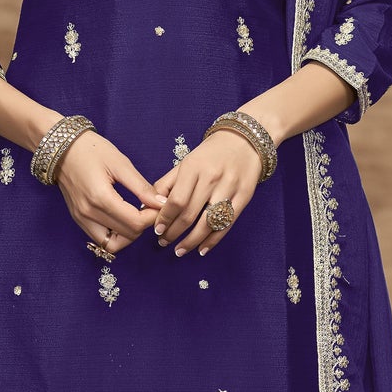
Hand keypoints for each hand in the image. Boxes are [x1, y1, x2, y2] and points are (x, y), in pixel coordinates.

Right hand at [54, 130, 167, 251]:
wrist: (62, 147)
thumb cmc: (91, 150)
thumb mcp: (120, 164)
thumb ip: (141, 187)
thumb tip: (161, 203)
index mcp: (101, 198)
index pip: (135, 223)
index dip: (152, 217)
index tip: (157, 204)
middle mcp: (89, 213)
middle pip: (127, 235)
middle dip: (143, 225)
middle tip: (148, 208)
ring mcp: (81, 218)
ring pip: (112, 244)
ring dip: (128, 234)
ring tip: (134, 216)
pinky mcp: (78, 219)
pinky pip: (100, 239)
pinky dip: (114, 235)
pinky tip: (121, 219)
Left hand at [150, 130, 260, 255]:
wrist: (245, 140)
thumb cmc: (210, 153)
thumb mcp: (186, 162)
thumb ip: (166, 184)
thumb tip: (147, 206)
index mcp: (194, 168)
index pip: (176, 201)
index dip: (164, 219)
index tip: (156, 230)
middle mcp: (212, 178)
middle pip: (190, 214)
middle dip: (173, 233)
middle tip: (163, 242)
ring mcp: (230, 188)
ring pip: (208, 223)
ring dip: (191, 241)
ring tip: (179, 250)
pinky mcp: (244, 197)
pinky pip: (226, 225)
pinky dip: (213, 240)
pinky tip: (201, 249)